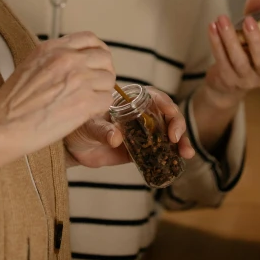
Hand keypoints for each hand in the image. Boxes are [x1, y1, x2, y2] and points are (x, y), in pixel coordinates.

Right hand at [0, 31, 115, 158]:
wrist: (2, 125)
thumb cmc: (12, 102)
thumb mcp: (30, 64)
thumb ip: (53, 57)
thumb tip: (74, 59)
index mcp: (53, 48)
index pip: (90, 38)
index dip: (98, 51)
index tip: (97, 62)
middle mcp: (68, 59)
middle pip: (105, 58)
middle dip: (104, 72)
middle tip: (97, 85)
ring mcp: (79, 79)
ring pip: (109, 80)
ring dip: (102, 91)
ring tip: (89, 101)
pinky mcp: (85, 103)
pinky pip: (107, 101)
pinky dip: (100, 108)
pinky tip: (87, 113)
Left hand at [64, 87, 194, 167]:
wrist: (73, 148)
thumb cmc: (79, 126)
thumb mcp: (88, 124)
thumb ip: (102, 130)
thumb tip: (116, 137)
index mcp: (129, 101)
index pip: (153, 96)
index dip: (165, 103)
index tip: (170, 114)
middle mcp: (140, 115)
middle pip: (166, 114)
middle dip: (177, 124)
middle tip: (176, 138)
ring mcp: (143, 133)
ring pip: (168, 134)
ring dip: (181, 141)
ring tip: (186, 153)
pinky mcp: (142, 151)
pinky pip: (161, 152)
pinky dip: (172, 156)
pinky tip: (180, 162)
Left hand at [204, 0, 259, 108]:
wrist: (228, 81)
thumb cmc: (246, 52)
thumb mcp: (253, 33)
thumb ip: (256, 13)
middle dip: (255, 40)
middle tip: (248, 20)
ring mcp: (246, 80)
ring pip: (239, 61)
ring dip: (230, 38)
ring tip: (222, 19)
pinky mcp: (228, 79)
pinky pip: (221, 60)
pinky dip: (216, 43)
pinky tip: (212, 27)